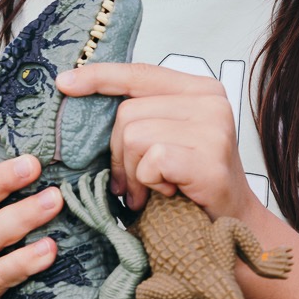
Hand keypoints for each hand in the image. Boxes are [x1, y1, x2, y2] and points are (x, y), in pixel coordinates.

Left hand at [54, 63, 256, 218]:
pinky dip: (150, 183)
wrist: (234, 225)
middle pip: (127, 112)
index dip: (99, 77)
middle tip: (135, 182)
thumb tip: (81, 98)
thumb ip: (142, 115)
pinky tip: (169, 193)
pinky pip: (150, 161)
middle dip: (119, 153)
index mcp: (200, 88)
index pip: (139, 73)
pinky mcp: (210, 157)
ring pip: (134, 136)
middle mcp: (211, 100)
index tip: (65, 82)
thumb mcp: (167, 138)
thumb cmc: (191, 184)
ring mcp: (214, 127)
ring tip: (153, 190)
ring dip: (134, 173)